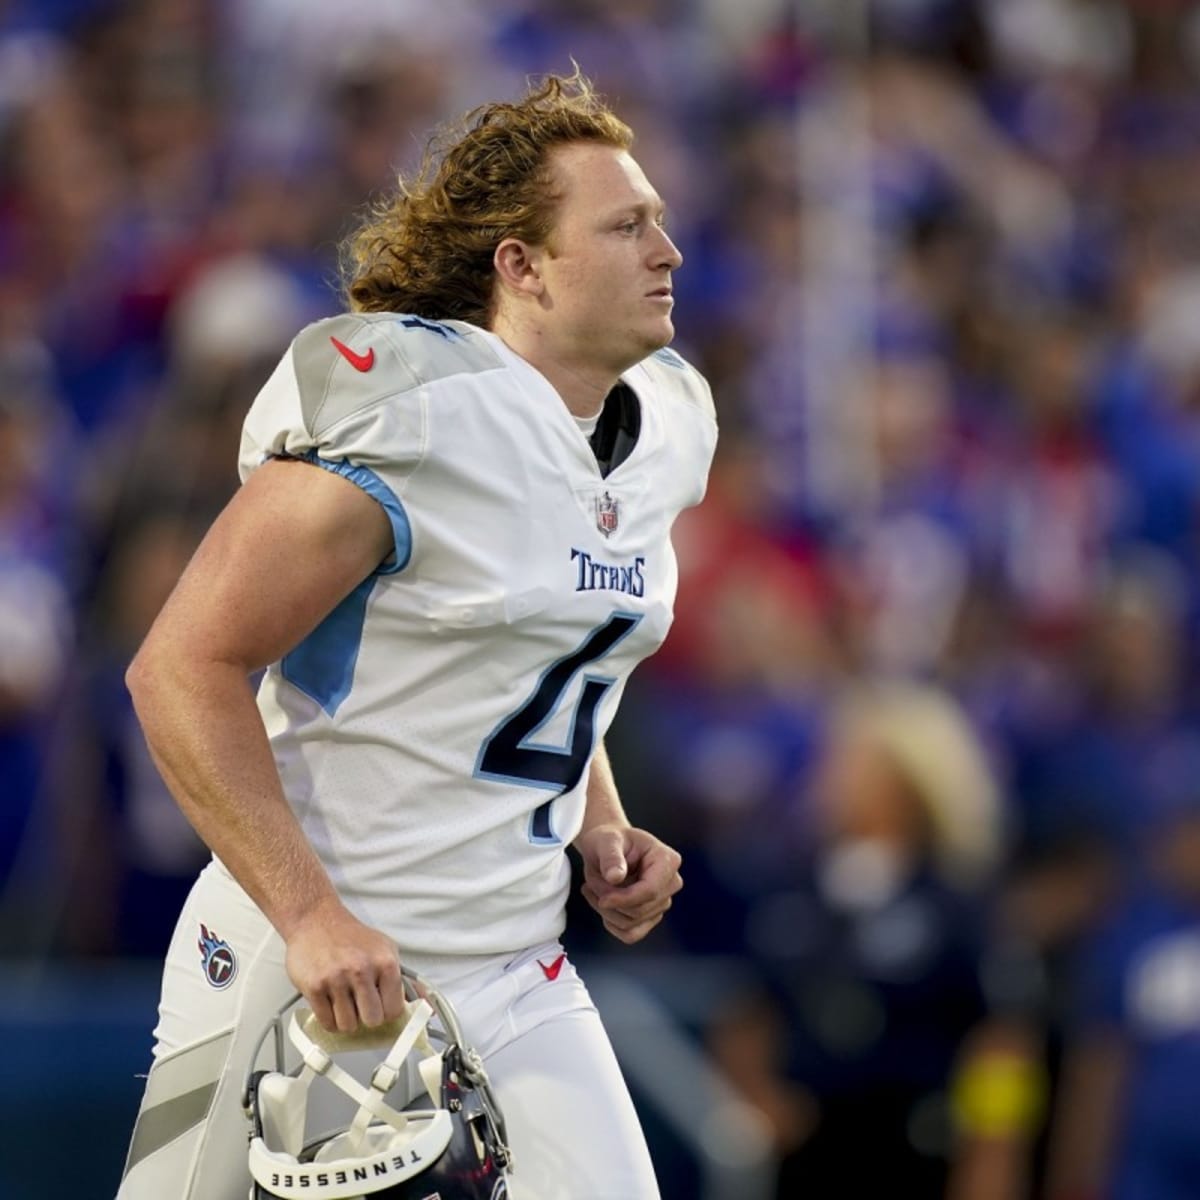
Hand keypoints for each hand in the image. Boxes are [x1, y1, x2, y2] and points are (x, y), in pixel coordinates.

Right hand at [283, 898, 405, 1031]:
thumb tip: (425, 1003)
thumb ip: (404, 979)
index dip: (387, 1011)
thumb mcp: (386, 950)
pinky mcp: (314, 987)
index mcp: (385, 962)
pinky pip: (327, 1023)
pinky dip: (330, 1020)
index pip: (394, 1009)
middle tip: (361, 1004)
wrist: (316, 921)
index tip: (381, 1006)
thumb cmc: (352, 938)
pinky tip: (332, 1004)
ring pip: (348, 1026)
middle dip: (367, 1016)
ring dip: (347, 1019)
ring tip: (345, 1001)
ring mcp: (336, 979)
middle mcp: (362, 970)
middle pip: (372, 1020)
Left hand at [575, 823, 682, 943]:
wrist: (608, 848)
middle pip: (639, 910)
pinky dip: (612, 924)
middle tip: (591, 883)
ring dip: (606, 911)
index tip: (602, 899)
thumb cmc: (610, 841)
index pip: (650, 891)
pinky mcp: (652, 916)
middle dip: (610, 901)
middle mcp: (671, 882)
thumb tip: (616, 877)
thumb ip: (611, 857)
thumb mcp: (606, 841)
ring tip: (593, 888)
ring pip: (631, 923)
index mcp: (667, 860)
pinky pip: (631, 934)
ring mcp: (663, 901)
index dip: (624, 899)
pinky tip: (602, 905)